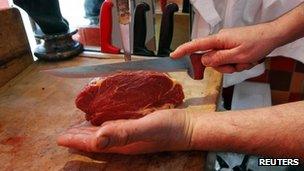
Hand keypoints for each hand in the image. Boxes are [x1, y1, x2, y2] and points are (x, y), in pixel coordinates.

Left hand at [57, 109, 195, 153]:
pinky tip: (104, 119)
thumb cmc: (170, 128)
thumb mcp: (148, 128)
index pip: (95, 143)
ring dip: (91, 131)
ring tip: (79, 127)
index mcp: (124, 143)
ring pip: (105, 134)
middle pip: (97, 140)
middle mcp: (125, 141)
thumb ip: (124, 133)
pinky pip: (116, 126)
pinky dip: (105, 124)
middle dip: (80, 137)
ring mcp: (132, 135)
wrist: (188, 127)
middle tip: (66, 132)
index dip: (77, 140)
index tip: (61, 138)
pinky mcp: (138, 126)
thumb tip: (96, 139)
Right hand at [170, 23, 279, 72]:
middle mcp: (220, 40)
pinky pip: (229, 60)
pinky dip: (237, 63)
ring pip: (221, 62)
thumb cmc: (257, 43)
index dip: (184, 50)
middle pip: (211, 59)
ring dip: (233, 66)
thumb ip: (218, 59)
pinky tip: (247, 60)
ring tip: (245, 62)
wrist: (273, 36)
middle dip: (223, 67)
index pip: (197, 45)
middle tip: (235, 66)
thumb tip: (204, 60)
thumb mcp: (237, 55)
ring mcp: (226, 44)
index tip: (173, 55)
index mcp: (219, 39)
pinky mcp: (232, 47)